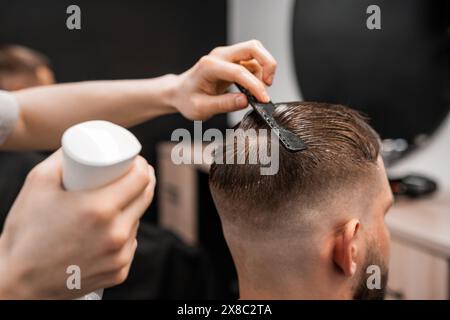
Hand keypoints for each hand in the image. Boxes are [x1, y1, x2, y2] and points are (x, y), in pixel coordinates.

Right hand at [0, 150, 154, 298]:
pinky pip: (130, 245)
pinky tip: (111, 230)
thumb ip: (62, 156)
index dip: (142, 165)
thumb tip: (82, 140)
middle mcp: (116, 234)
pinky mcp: (119, 272)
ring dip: (133, 208)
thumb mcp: (38, 182)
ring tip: (116, 202)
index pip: (141, 178)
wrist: (19, 281)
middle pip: (145, 197)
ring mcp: (120, 256)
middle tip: (132, 175)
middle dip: (143, 182)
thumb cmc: (26, 230)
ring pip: (137, 221)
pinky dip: (125, 234)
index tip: (136, 161)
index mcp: (100, 209)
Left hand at [171, 40, 276, 119]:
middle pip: (253, 48)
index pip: (239, 71)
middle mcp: (220, 56)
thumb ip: (223, 104)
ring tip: (258, 91)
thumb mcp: (201, 108)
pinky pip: (252, 60)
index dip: (255, 85)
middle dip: (267, 64)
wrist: (180, 92)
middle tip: (268, 85)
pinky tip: (253, 88)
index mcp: (209, 66)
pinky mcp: (233, 60)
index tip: (263, 99)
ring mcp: (227, 56)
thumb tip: (245, 101)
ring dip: (263, 70)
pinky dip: (259, 72)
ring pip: (255, 52)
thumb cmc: (187, 99)